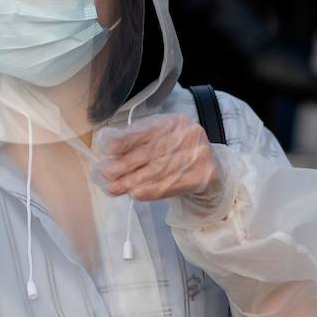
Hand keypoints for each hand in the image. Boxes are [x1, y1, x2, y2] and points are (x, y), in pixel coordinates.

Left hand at [95, 114, 220, 204]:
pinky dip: (152, 190)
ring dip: (134, 180)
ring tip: (115, 187)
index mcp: (175, 122)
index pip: (148, 130)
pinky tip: (136, 194)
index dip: (127, 140)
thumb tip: (109, 149)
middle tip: (107, 174)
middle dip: (126, 164)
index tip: (109, 149)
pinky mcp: (204, 174)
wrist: (210, 174)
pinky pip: (173, 184)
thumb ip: (138, 143)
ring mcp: (199, 153)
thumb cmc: (177, 157)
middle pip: (152, 151)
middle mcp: (189, 134)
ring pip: (160, 170)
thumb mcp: (160, 143)